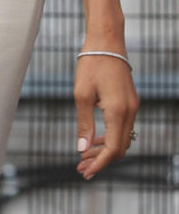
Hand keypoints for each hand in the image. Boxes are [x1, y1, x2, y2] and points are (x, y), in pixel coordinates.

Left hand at [74, 52, 138, 178]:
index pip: (113, 148)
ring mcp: (132, 106)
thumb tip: (82, 149)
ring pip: (122, 138)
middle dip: (101, 160)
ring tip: (84, 158)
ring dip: (104, 150)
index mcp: (118, 111)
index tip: (85, 172)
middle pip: (120, 147)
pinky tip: (94, 141)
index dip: (100, 163)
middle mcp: (130, 111)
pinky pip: (123, 127)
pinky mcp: (130, 102)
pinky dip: (110, 138)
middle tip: (80, 169)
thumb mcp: (81, 95)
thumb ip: (84, 124)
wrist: (107, 42)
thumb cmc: (91, 65)